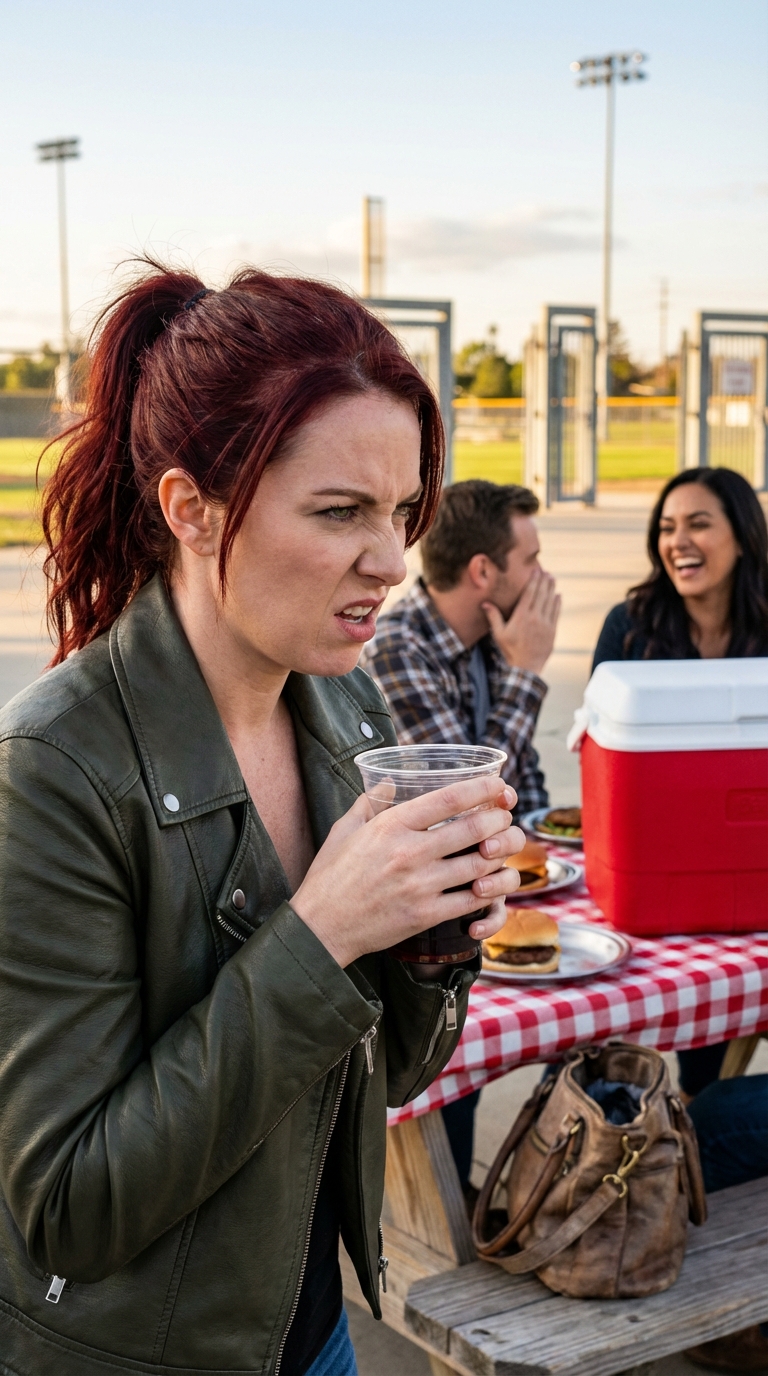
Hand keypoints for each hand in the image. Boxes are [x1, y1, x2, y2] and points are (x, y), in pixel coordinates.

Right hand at [290, 776, 524, 966]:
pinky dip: (488, 890)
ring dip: (499, 854)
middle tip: (505, 817)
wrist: (320, 927)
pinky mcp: (426, 915)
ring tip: (503, 847)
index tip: (498, 785)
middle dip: (498, 820)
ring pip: (479, 864)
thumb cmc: (330, 876)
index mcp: (391, 826)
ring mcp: (420, 886)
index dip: (481, 789)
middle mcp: (410, 852)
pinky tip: (491, 882)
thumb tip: (389, 781)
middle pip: (472, 829)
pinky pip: (470, 900)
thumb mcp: (345, 830)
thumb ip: (370, 802)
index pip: (448, 799)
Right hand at [482, 567, 559, 675]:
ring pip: (550, 602)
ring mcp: (545, 624)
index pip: (529, 594)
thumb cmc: (510, 650)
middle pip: (541, 595)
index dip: (534, 581)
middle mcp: (535, 618)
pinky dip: (557, 603)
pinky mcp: (552, 631)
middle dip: (544, 581)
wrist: (526, 667)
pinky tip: (558, 596)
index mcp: (522, 616)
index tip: (537, 571)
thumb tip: (484, 603)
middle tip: (546, 571)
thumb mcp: (499, 634)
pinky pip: (556, 613)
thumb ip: (493, 617)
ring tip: (552, 579)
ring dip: (552, 589)